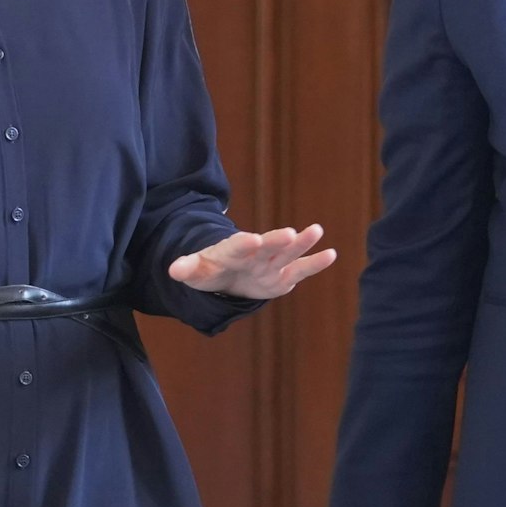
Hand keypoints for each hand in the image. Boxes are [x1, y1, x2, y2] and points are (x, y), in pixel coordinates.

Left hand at [168, 225, 337, 299]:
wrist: (228, 272)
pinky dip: (315, 263)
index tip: (253, 240)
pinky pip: (301, 270)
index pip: (237, 247)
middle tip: (289, 234)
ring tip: (316, 230)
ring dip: (301, 244)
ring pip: (287, 254)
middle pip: (266, 248)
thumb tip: (173, 269)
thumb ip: (187, 268)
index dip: (244, 245)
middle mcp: (255, 254)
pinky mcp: (283, 276)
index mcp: (232, 252)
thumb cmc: (212, 269)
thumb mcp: (196, 271)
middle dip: (277, 241)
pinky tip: (331, 253)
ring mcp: (270, 264)